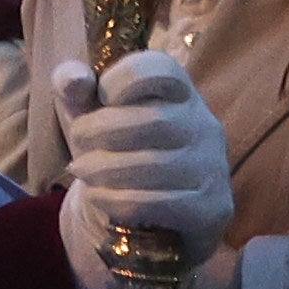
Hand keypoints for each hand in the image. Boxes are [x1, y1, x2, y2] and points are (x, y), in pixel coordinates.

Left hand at [54, 53, 234, 288]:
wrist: (146, 218)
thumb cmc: (116, 151)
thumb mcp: (88, 113)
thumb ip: (74, 87)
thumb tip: (74, 79)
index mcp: (179, 91)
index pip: (160, 69)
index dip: (120, 80)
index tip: (98, 98)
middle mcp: (205, 124)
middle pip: (155, 121)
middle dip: (103, 133)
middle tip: (78, 146)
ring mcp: (214, 167)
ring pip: (157, 165)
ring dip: (107, 170)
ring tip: (82, 172)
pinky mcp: (212, 208)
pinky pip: (162, 203)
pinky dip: (120, 200)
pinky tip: (99, 198)